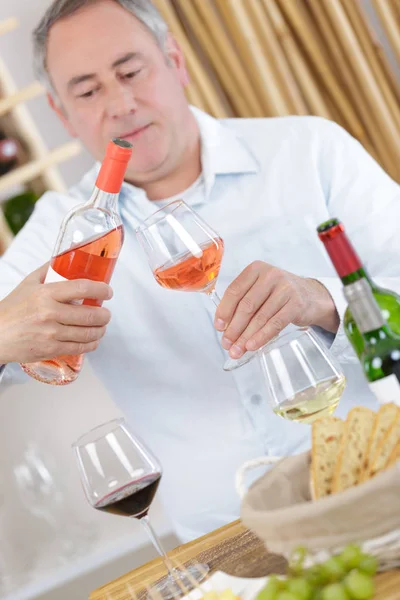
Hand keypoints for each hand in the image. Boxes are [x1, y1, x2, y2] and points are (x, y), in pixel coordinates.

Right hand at [0, 263, 112, 363]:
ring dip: (100, 330)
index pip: (81, 288)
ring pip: (87, 333)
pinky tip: (93, 340)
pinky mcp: (50, 349)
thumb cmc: (12, 309)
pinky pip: (79, 347)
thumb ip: (48, 270)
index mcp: (45, 293)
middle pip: (89, 314)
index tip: (108, 291)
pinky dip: (91, 344)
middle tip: (106, 313)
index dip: (100, 289)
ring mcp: (51, 333)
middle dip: (104, 315)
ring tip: (101, 326)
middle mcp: (49, 313)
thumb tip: (67, 256)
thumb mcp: (28, 283)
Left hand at [214, 261, 338, 358]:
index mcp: (256, 269)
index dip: (224, 311)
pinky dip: (262, 336)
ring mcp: (285, 288)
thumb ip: (242, 303)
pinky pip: (275, 323)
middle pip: (246, 305)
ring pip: (260, 317)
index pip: (234, 291)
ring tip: (237, 350)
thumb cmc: (279, 295)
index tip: (218, 327)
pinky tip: (252, 346)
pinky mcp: (296, 303)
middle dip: (234, 328)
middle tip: (226, 344)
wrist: (311, 296)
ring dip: (246, 337)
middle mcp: (270, 275)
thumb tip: (224, 328)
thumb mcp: (260, 290)